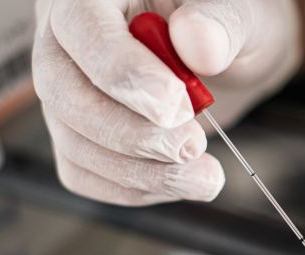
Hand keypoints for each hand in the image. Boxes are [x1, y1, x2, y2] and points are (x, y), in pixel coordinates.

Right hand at [32, 0, 299, 204]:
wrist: (233, 61)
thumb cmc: (228, 27)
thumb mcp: (240, 13)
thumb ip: (221, 23)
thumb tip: (197, 41)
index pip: (82, 27)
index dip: (123, 72)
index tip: (176, 106)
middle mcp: (68, 41)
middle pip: (64, 92)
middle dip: (132, 133)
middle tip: (192, 147)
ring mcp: (69, 92)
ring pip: (74, 143)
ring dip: (142, 173)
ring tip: (205, 177)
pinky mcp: (79, 135)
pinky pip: (84, 173)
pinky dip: (134, 188)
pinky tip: (178, 181)